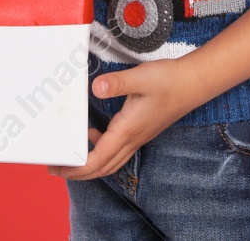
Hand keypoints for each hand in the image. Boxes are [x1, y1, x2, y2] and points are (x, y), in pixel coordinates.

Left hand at [48, 59, 201, 180]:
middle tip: (56, 168)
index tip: (58, 168)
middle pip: (102, 167)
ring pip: (111, 161)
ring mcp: (138, 137)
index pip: (98, 159)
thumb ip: (117, 84)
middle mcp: (132, 139)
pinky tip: (95, 133)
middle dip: (78, 172)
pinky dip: (102, 149)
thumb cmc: (169, 81)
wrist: (193, 83)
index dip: (76, 168)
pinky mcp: (141, 130)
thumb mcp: (140, 78)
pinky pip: (118, 149)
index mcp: (128, 131)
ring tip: (71, 155)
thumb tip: (96, 89)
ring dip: (90, 163)